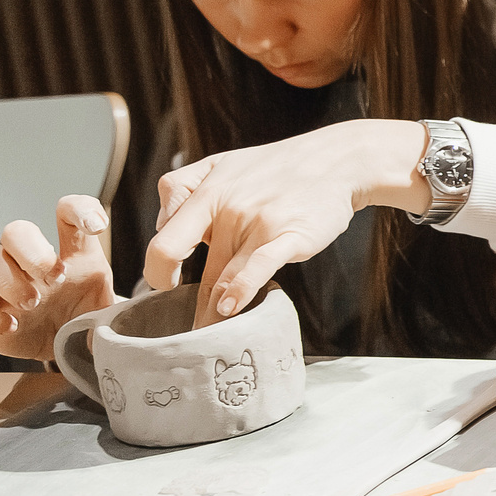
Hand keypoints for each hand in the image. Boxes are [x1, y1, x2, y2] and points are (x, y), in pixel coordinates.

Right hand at [0, 198, 115, 361]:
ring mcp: (9, 286)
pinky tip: (11, 326)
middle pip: (16, 230)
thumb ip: (119, 306)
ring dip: (7, 279)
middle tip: (54, 278)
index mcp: (74, 254)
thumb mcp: (113, 308)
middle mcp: (36, 263)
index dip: (79, 209)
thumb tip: (123, 319)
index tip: (96, 227)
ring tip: (33, 303)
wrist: (74, 350)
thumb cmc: (93, 320)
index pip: (69, 213)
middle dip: (32, 251)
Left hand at [145, 119, 426, 321]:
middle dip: (172, 294)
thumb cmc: (277, 168)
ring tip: (206, 334)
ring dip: (208, 309)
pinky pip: (256, 269)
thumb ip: (184, 189)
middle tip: (182, 323)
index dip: (158, 269)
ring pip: (218, 274)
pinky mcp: (288, 236)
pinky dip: (239, 291)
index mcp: (205, 190)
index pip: (162, 238)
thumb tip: (162, 228)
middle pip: (177, 257)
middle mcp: (225, 205)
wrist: (338, 161)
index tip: (168, 285)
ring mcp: (256, 221)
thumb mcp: (222, 164)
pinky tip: (231, 307)